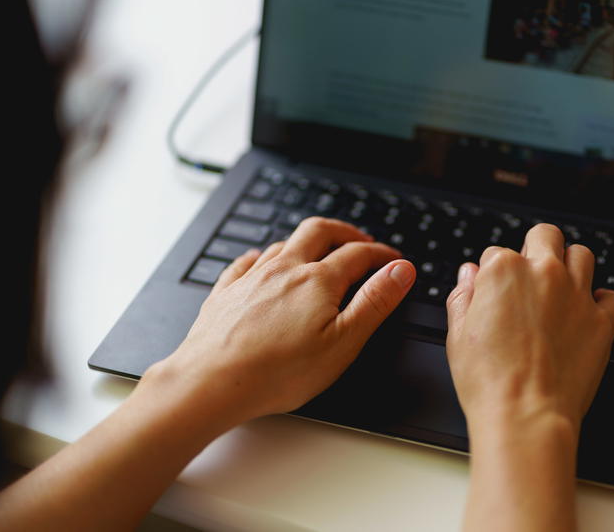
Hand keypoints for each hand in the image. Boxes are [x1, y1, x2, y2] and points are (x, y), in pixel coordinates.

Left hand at [144, 217, 415, 431]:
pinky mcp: (226, 292)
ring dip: (307, 242)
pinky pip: (247, 262)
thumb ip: (375, 302)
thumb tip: (401, 270)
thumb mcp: (343, 342)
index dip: (381, 254)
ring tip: (319, 253)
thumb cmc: (277, 372)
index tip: (394, 260)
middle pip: (319, 231)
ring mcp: (252, 278)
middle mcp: (284, 269)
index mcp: (317, 281)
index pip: (359, 254)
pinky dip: (263, 257)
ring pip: (284, 243)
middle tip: (360, 241)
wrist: (211, 382)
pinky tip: (263, 263)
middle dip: (345, 232)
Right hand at [445, 223, 613, 428]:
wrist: (524, 413)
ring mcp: (577, 295)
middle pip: (546, 236)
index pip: (497, 252)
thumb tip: (469, 275)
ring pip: (582, 255)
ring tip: (560, 289)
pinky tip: (587, 314)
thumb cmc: (489, 380)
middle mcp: (544, 274)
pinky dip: (603, 302)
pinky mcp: (603, 321)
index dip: (493, 273)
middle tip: (530, 274)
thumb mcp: (457, 334)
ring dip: (570, 266)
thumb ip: (462, 296)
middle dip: (537, 248)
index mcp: (504, 271)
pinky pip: (613, 297)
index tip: (494, 292)